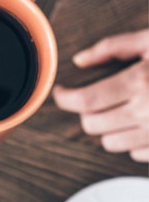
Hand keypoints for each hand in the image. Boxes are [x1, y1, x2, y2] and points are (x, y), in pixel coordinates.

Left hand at [53, 28, 148, 161]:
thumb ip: (113, 47)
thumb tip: (80, 59)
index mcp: (140, 82)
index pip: (85, 101)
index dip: (64, 99)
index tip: (61, 94)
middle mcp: (148, 112)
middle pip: (92, 125)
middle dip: (86, 112)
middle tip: (93, 99)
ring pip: (110, 143)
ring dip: (108, 128)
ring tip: (122, 110)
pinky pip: (136, 154)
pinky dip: (133, 140)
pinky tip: (144, 122)